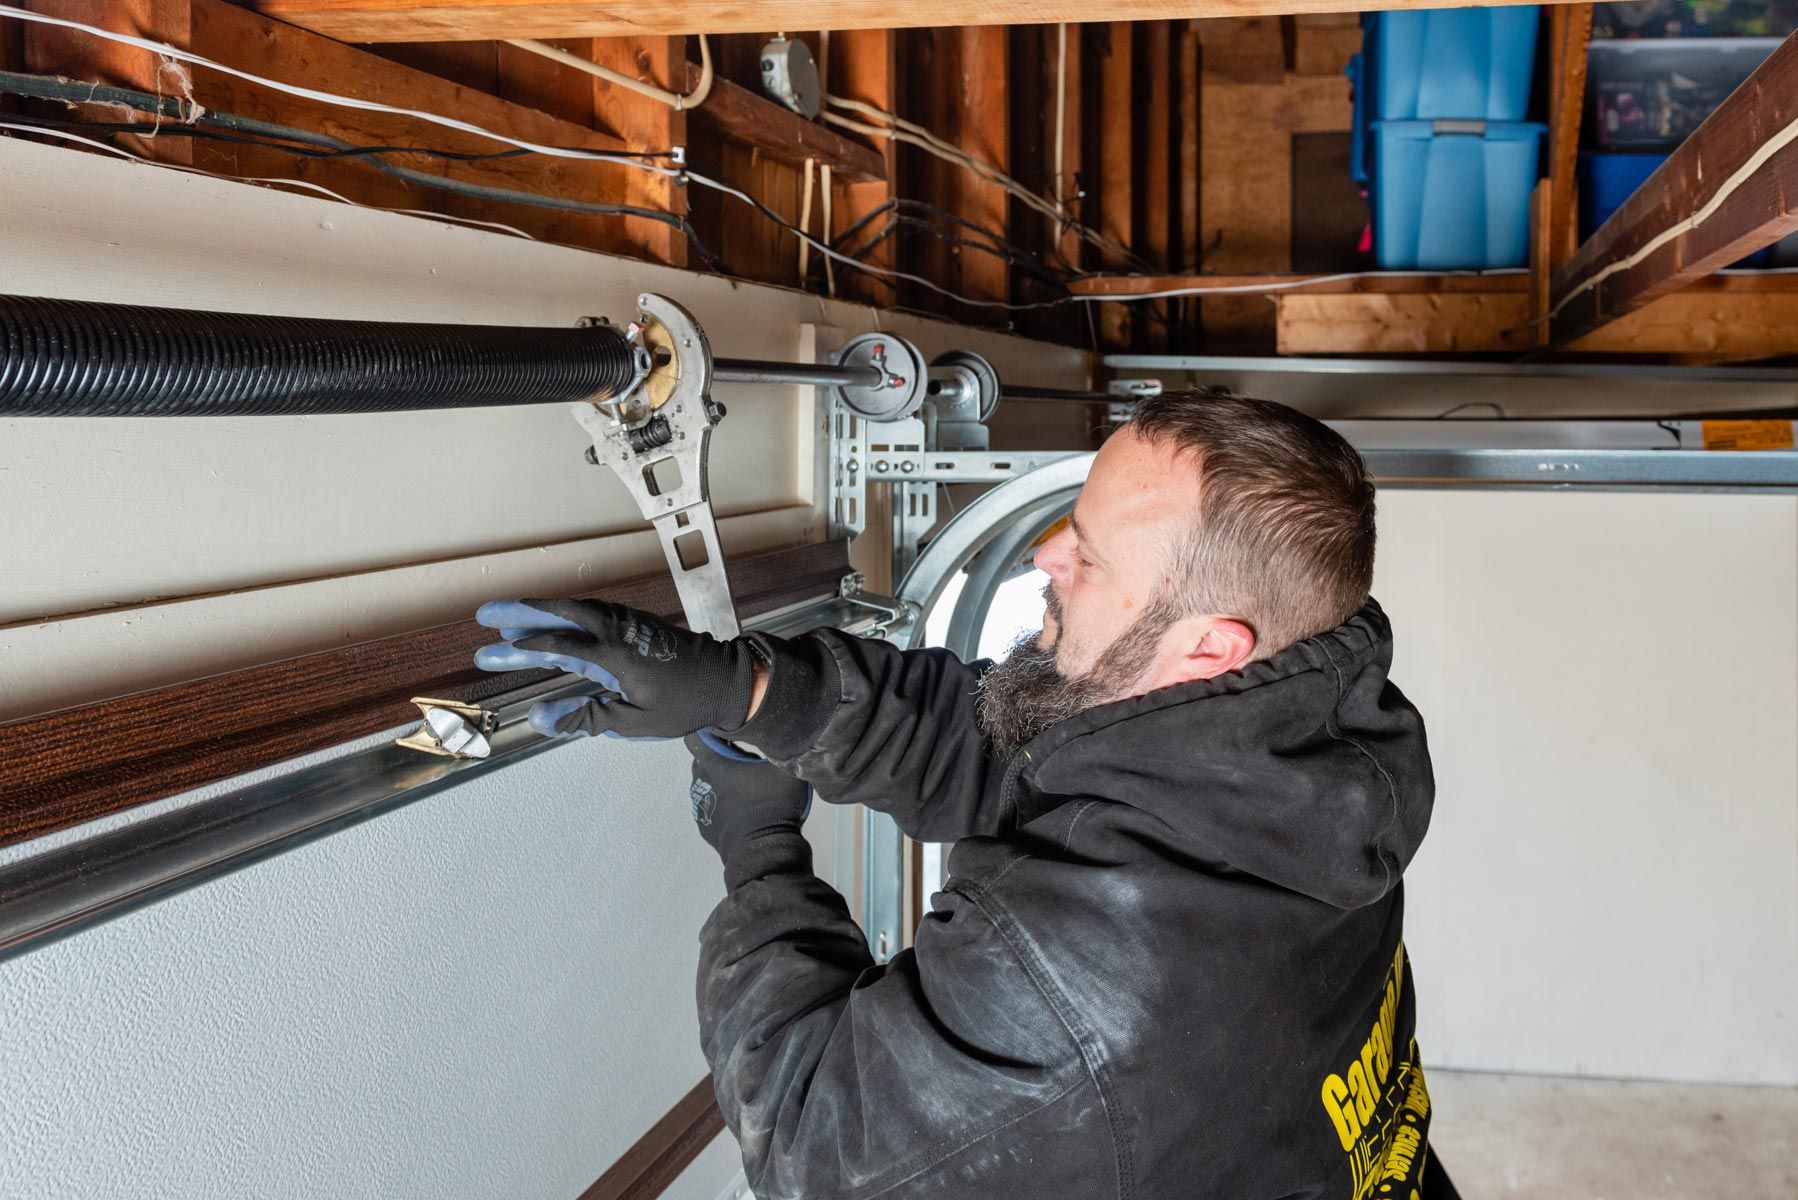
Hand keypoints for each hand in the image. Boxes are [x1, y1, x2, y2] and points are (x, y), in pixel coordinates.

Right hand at [473, 598, 756, 739]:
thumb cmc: (684, 706)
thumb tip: (539, 717)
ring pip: (575, 607)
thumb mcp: (636, 722)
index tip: (492, 653)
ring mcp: (627, 622)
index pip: (559, 646)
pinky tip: (549, 622)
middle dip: (521, 611)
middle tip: (485, 615)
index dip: (523, 649)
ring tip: (506, 619)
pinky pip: (590, 611)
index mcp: (615, 655)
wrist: (728, 680)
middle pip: (561, 612)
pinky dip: (564, 613)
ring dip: (540, 610)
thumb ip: (587, 717)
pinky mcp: (635, 622)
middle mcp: (617, 630)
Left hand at [686, 734, 811, 870]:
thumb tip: (778, 736)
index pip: (696, 735)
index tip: (728, 730)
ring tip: (747, 787)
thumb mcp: (785, 769)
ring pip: (707, 783)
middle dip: (720, 755)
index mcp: (713, 763)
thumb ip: (778, 747)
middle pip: (704, 759)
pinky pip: (711, 805)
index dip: (710, 728)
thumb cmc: (771, 806)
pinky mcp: (704, 826)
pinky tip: (742, 808)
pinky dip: (722, 802)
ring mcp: (700, 806)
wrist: (763, 852)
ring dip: (721, 781)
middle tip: (746, 759)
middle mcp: (699, 781)